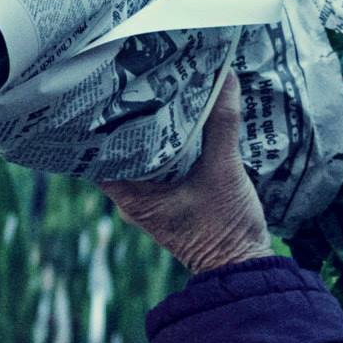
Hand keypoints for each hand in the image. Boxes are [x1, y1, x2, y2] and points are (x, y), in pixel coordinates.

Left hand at [103, 74, 272, 273]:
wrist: (244, 267)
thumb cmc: (226, 228)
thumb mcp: (224, 170)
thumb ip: (222, 123)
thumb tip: (224, 75)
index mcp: (131, 197)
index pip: (99, 152)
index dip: (101, 120)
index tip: (107, 89)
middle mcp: (132, 199)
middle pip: (121, 149)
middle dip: (130, 117)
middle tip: (136, 79)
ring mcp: (150, 200)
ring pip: (142, 156)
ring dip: (151, 129)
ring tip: (156, 90)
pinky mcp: (169, 199)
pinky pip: (161, 165)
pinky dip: (167, 144)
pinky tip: (180, 119)